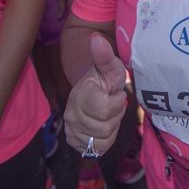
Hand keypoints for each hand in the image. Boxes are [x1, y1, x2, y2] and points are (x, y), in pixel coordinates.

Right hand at [64, 33, 127, 155]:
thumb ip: (104, 55)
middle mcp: (71, 114)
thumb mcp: (110, 66)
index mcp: (80, 94)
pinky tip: (103, 125)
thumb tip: (96, 38)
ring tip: (107, 114)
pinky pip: (98, 149)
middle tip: (112, 104)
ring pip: (102, 140)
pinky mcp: (75, 142)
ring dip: (111, 128)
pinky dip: (106, 140)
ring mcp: (72, 129)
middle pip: (105, 128)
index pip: (104, 110)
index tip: (115, 93)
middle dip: (115, 116)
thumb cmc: (105, 78)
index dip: (117, 103)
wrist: (94, 90)